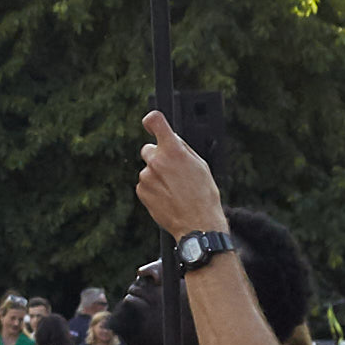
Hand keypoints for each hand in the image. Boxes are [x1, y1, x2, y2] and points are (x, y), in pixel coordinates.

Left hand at [133, 112, 226, 243]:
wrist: (197, 223)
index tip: (150, 123)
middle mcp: (156, 161)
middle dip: (158, 157)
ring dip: (157, 176)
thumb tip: (171, 139)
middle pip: (148, 149)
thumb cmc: (203, 195)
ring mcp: (146, 177)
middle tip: (172, 171)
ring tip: (175, 190)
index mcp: (173, 151)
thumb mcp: (200, 166)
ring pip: (148, 169)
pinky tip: (167, 197)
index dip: (152, 120)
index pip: (155, 122)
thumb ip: (183, 149)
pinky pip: (144, 184)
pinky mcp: (141, 191)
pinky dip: (153, 189)